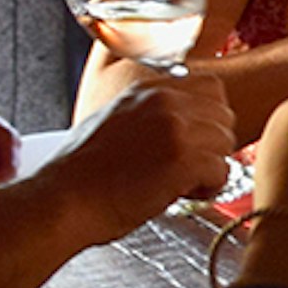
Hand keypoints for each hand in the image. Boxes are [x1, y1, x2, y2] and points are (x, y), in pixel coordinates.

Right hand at [33, 73, 239, 242]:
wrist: (61, 200)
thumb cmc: (81, 174)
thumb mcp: (113, 121)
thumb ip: (148, 114)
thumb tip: (179, 123)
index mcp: (148, 90)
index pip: (211, 87)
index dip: (209, 118)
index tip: (193, 141)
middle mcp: (164, 101)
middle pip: (225, 115)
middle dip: (213, 144)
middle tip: (188, 167)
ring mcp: (174, 127)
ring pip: (226, 144)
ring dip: (210, 168)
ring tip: (181, 183)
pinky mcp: (181, 159)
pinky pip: (222, 171)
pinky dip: (208, 189)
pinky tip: (180, 195)